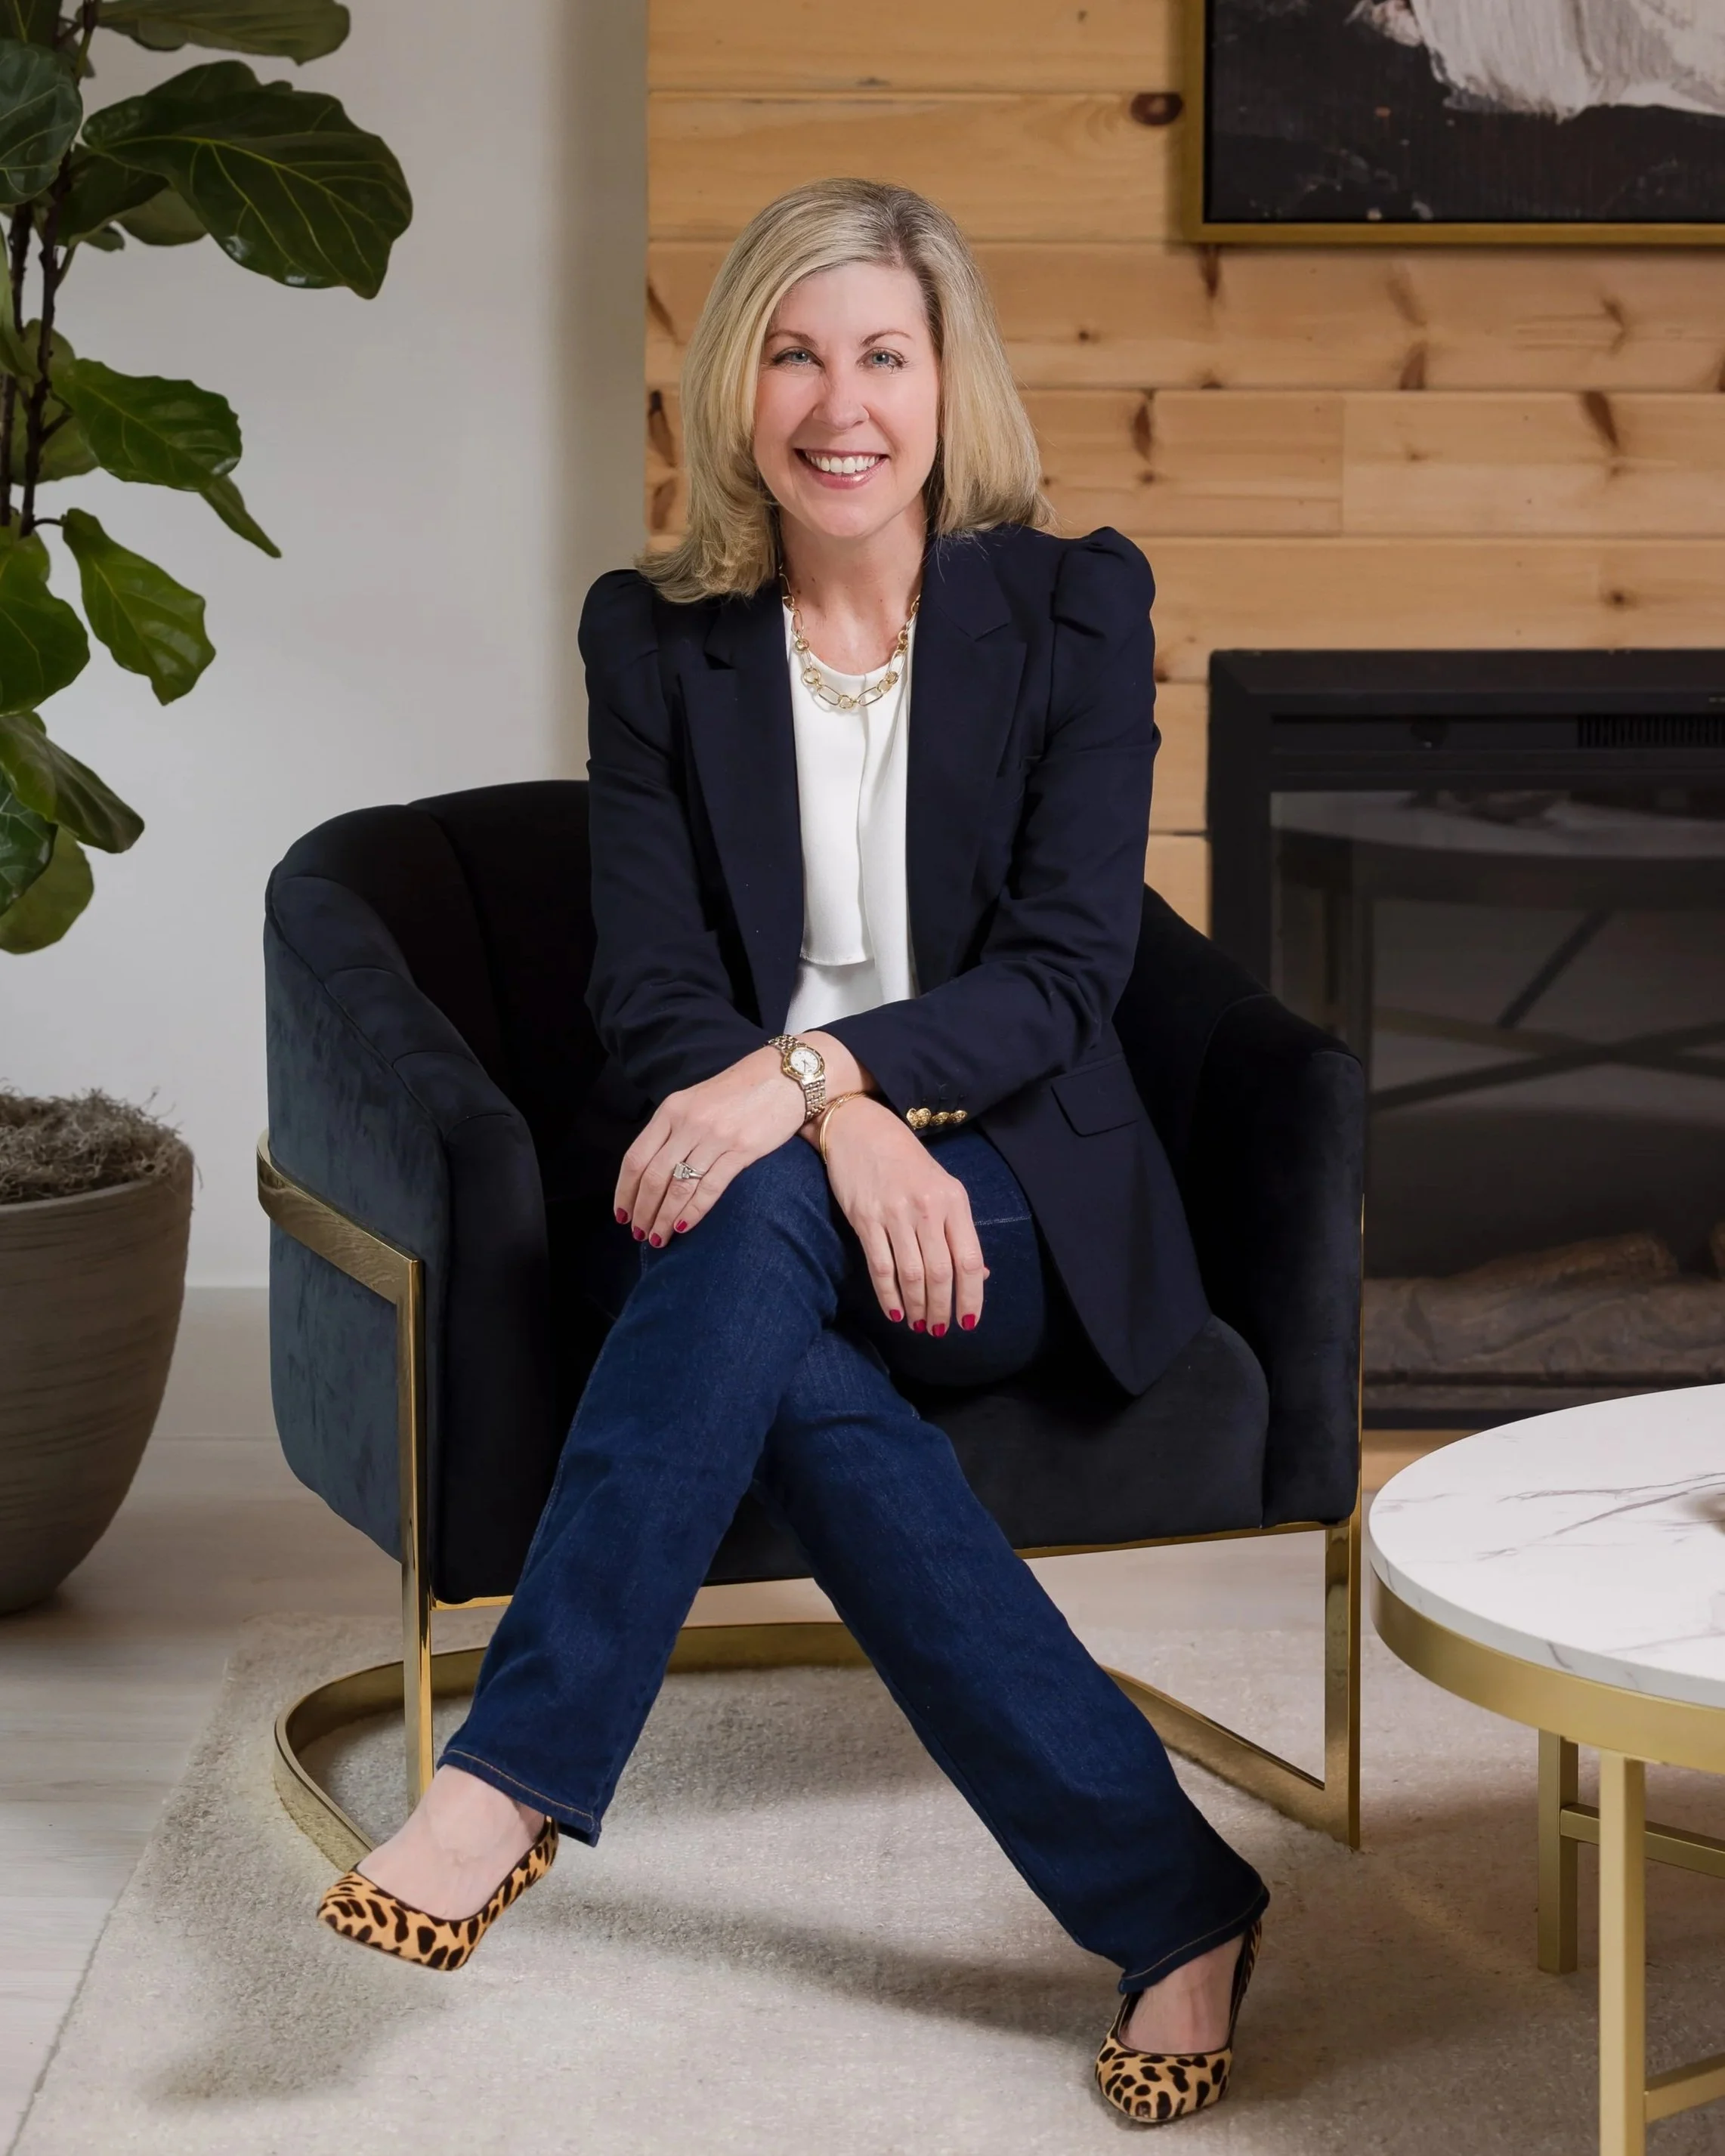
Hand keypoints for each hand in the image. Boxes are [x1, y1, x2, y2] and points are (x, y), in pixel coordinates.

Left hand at [615, 1046, 804, 1245]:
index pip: (635, 1158)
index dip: (624, 1191)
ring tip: (657, 1239)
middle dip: (642, 1211)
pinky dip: (692, 1212)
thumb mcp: (695, 1100)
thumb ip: (673, 1129)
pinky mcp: (742, 1150)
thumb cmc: (739, 1090)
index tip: (621, 1213)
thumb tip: (653, 1171)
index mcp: (671, 1110)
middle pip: (653, 1177)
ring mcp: (715, 1137)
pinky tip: (683, 1227)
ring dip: (663, 1218)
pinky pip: (710, 1188)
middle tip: (639, 1233)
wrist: (785, 1075)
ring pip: (678, 1187)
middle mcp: (688, 1123)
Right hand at [820, 1098, 985, 1333]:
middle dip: (941, 1308)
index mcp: (954, 1200)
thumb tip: (978, 1275)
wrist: (862, 1130)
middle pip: (940, 1273)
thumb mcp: (944, 1188)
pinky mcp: (865, 1218)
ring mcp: (895, 1213)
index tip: (969, 1322)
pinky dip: (888, 1294)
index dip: (972, 1297)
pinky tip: (894, 1310)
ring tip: (919, 1324)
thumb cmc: (907, 1162)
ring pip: (911, 1275)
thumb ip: (959, 1231)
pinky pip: (880, 1266)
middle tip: (940, 1330)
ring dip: (917, 1307)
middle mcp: (928, 1208)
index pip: (969, 1260)